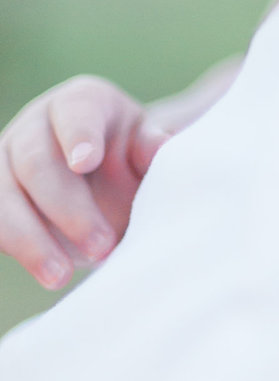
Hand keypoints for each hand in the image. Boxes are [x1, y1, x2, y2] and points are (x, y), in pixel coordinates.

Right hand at [0, 77, 168, 289]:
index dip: (79, 136)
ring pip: (2, 197)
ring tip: (61, 276)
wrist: (109, 184)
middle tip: (102, 246)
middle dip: (67, 208)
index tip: (86, 163)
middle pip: (37, 162)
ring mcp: (7, 160)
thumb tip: (160, 147)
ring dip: (30, 240)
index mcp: (80, 103)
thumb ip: (150, 146)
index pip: (75, 112)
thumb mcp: (146, 149)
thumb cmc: (131, 161)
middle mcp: (35, 125)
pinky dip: (9, 245)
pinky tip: (39, 273)